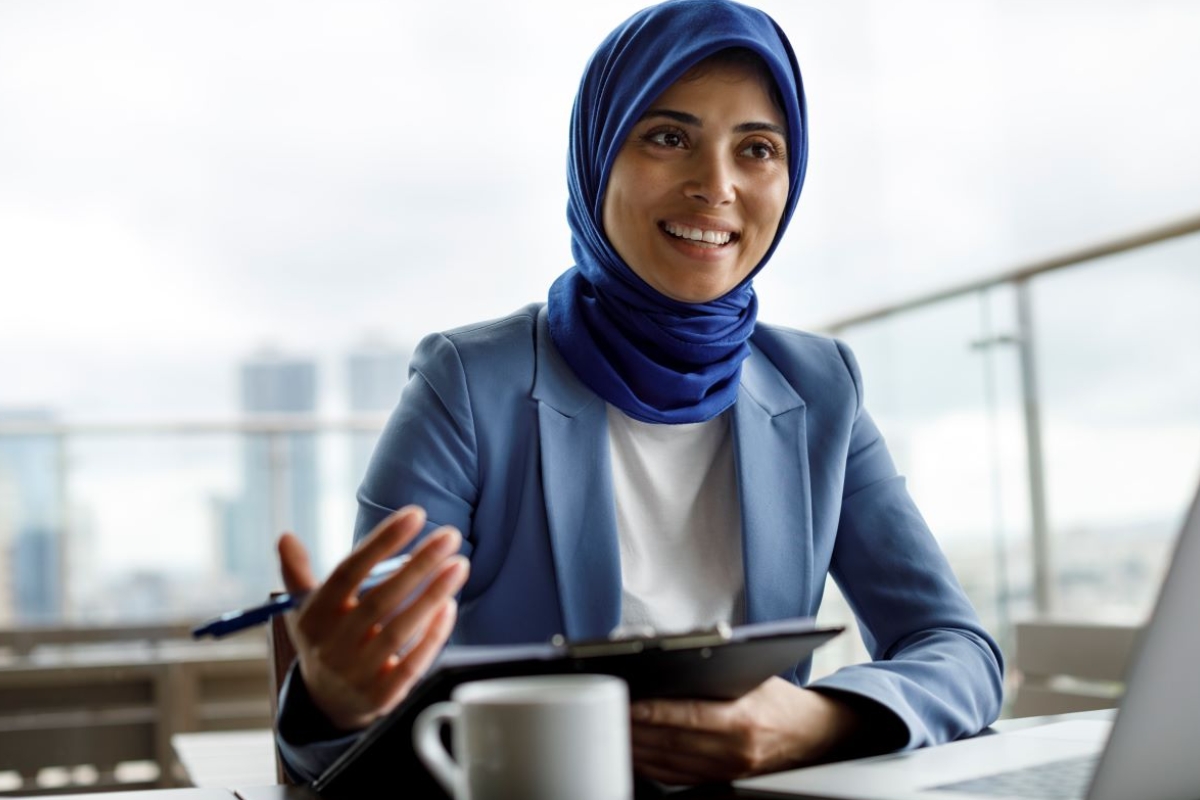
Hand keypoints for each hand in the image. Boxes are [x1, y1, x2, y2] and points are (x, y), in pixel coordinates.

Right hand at [277, 505, 468, 730]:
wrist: (327, 705)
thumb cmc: (326, 641)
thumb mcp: (307, 610)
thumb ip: (298, 574)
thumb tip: (285, 537)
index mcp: (314, 618)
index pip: (348, 573)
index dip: (382, 542)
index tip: (416, 514)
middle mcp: (332, 646)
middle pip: (379, 600)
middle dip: (418, 564)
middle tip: (450, 535)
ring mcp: (356, 673)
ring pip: (399, 631)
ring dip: (431, 595)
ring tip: (458, 565)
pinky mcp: (381, 696)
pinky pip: (412, 664)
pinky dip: (432, 635)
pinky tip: (449, 606)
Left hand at [630, 677, 862, 784]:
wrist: (812, 735)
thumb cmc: (779, 701)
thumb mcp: (755, 678)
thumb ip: (718, 672)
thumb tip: (672, 663)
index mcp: (744, 720)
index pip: (690, 716)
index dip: (655, 711)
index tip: (629, 702)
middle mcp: (735, 750)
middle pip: (673, 741)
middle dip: (636, 727)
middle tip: (608, 712)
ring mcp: (728, 770)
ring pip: (670, 762)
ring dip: (637, 747)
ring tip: (612, 730)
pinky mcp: (721, 781)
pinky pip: (677, 776)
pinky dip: (651, 765)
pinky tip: (634, 752)